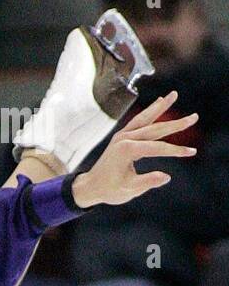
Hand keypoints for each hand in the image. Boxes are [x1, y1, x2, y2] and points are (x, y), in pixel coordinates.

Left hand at [72, 91, 197, 208]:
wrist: (90, 187)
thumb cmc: (109, 190)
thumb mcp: (129, 190)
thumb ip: (147, 182)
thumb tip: (167, 177)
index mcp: (127, 150)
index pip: (158, 148)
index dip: (176, 151)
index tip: (192, 152)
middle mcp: (124, 139)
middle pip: (155, 129)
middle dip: (176, 124)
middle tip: (194, 117)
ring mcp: (122, 135)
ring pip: (145, 119)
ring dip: (160, 107)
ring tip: (174, 94)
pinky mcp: (121, 136)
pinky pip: (138, 121)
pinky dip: (149, 112)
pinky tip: (158, 102)